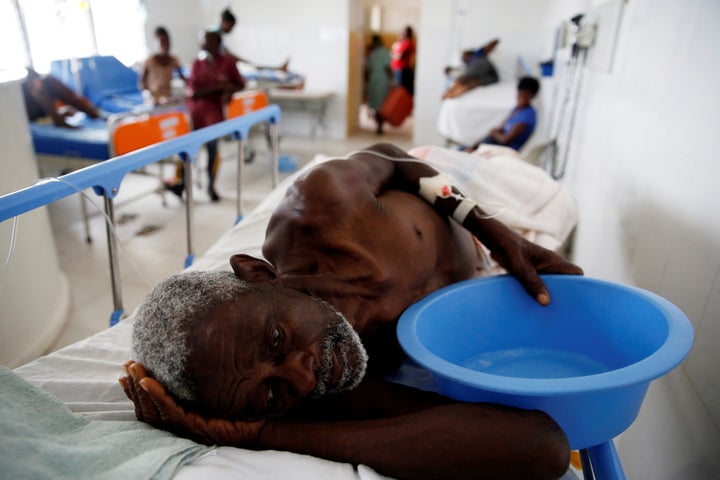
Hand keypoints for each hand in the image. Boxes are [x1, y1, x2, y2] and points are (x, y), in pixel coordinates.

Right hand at [120, 360, 264, 446]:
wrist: (267, 420)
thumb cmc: (247, 402)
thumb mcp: (222, 382)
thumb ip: (207, 370)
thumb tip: (198, 341)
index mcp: (185, 413)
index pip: (153, 403)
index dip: (137, 389)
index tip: (127, 369)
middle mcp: (184, 422)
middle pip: (149, 409)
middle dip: (134, 388)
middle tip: (126, 366)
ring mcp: (190, 427)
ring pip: (155, 411)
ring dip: (141, 390)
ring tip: (133, 370)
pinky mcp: (200, 428)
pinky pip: (172, 412)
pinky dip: (158, 396)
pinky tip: (148, 381)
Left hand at [489, 235, 582, 305]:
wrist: (498, 242)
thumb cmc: (512, 251)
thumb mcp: (522, 269)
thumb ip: (533, 284)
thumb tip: (546, 302)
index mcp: (554, 262)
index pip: (576, 272)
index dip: (580, 284)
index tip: (577, 300)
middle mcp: (551, 266)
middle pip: (565, 282)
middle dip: (564, 295)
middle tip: (561, 311)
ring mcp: (542, 269)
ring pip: (552, 284)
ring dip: (550, 295)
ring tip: (548, 312)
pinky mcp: (533, 273)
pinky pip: (540, 285)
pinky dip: (539, 293)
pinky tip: (534, 305)